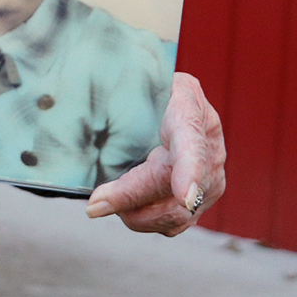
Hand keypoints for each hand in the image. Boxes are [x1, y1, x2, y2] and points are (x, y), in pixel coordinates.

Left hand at [86, 72, 224, 235]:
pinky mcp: (205, 198)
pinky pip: (177, 222)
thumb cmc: (148, 83)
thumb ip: (120, 95)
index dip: (190, 171)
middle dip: (131, 199)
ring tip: (104, 204)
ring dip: (138, 215)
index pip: (191, 142)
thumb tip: (85, 111)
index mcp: (188, 108)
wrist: (177, 96)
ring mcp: (212, 176)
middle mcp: (209, 147)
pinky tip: (126, 211)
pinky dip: (147, 220)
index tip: (184, 197)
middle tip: (95, 204)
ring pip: (176, 212)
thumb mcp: (137, 75)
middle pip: (172, 184)